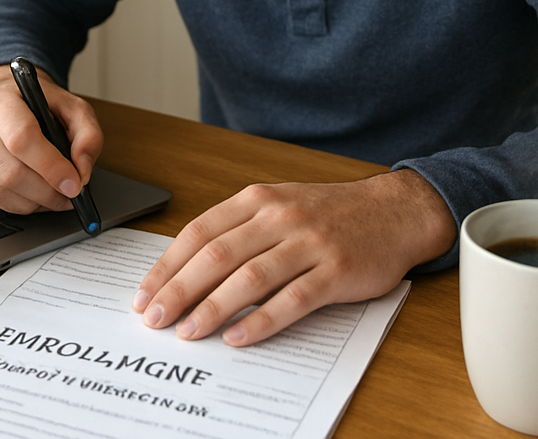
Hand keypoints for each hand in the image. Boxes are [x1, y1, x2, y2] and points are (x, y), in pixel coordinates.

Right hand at [0, 64, 103, 214]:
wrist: (9, 100)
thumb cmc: (40, 104)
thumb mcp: (73, 107)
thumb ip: (87, 135)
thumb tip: (82, 171)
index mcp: (2, 101)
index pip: (21, 138)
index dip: (50, 166)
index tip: (74, 183)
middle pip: (10, 171)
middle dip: (47, 190)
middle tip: (70, 193)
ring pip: (0, 190)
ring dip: (36, 202)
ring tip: (58, 196)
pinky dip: (22, 205)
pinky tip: (38, 196)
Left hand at [132, 169, 456, 345]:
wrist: (394, 210)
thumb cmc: (327, 213)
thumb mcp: (279, 205)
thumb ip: (239, 229)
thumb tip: (187, 269)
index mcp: (258, 199)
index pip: (200, 232)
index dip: (167, 264)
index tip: (144, 293)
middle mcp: (279, 216)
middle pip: (217, 255)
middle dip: (179, 290)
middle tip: (154, 319)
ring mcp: (309, 242)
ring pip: (250, 278)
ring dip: (212, 308)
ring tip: (187, 331)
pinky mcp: (337, 270)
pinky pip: (292, 300)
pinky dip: (261, 321)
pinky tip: (237, 338)